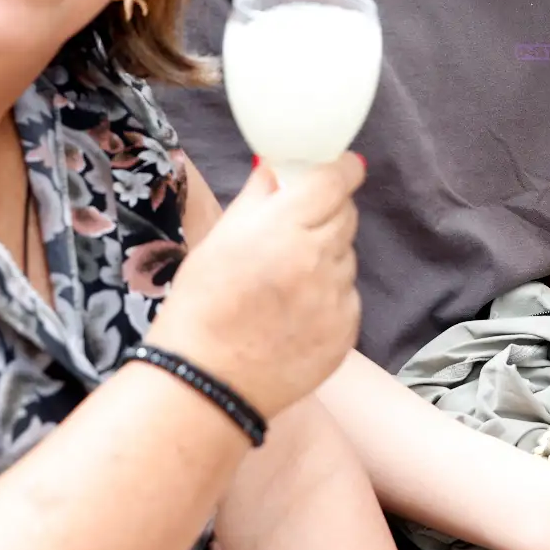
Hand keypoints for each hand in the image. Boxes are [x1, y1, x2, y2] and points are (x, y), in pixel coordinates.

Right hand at [146, 154, 362, 420]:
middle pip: (346, 214)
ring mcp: (336, 297)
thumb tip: (279, 166)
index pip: (335, 179)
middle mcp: (318, 257)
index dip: (342, 168)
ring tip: (286, 284)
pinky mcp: (347, 330)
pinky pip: (347, 297)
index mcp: (284, 226)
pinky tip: (294, 314)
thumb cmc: (202, 307)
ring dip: (327, 258)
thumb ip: (258, 196)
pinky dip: (329, 297)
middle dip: (328, 213)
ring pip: (346, 257)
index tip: (340, 166)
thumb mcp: (219, 238)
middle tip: (297, 229)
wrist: (206, 383)